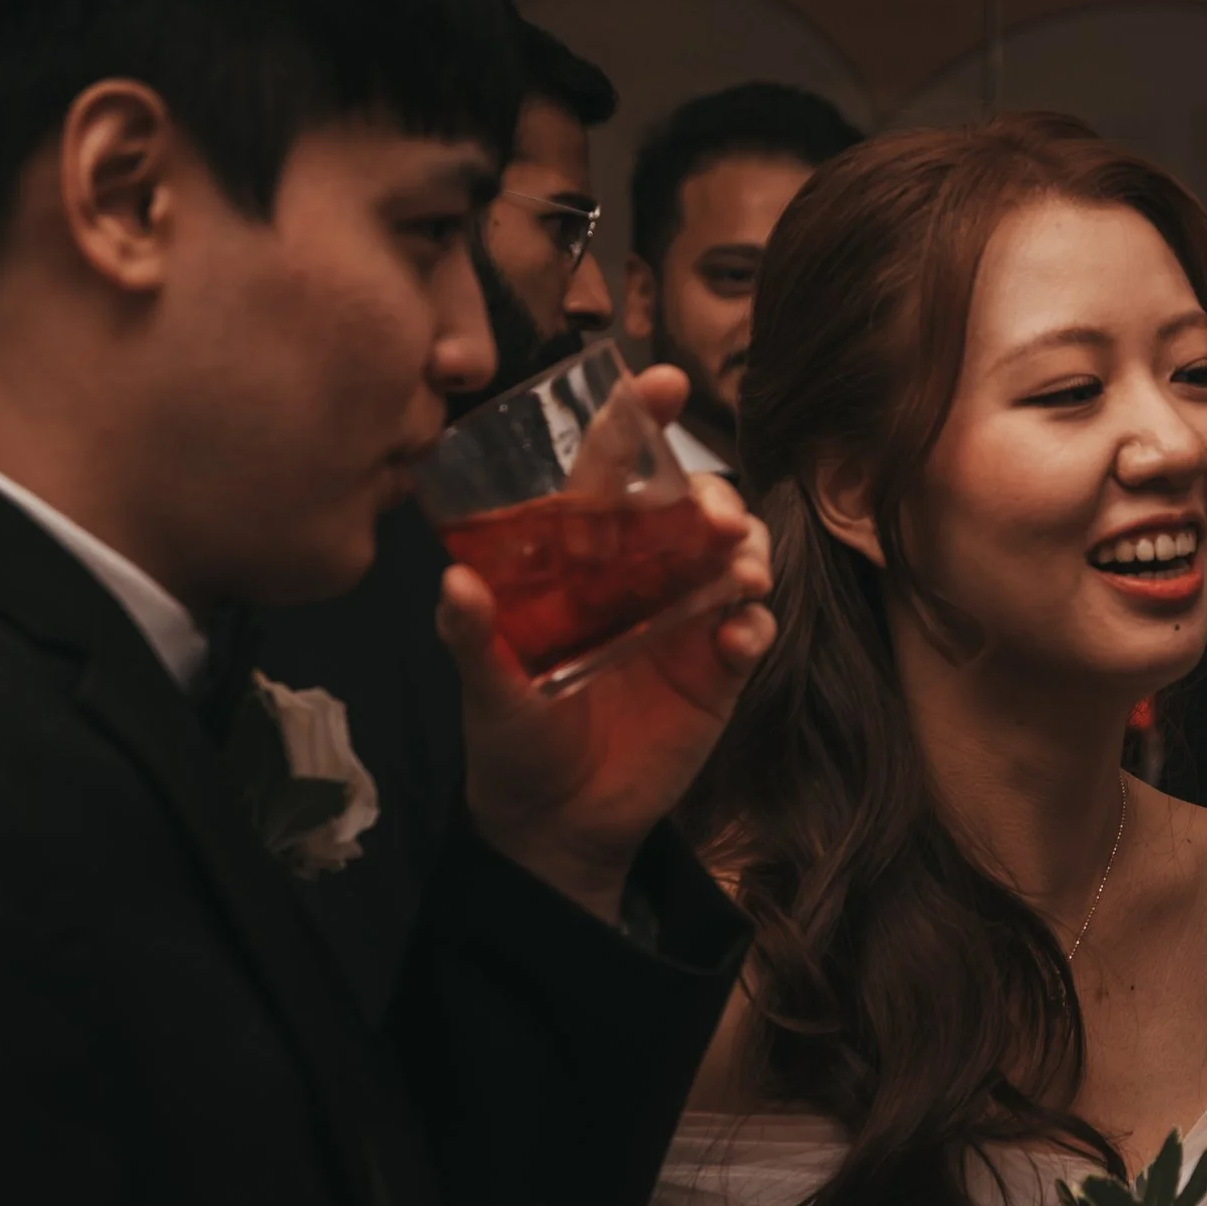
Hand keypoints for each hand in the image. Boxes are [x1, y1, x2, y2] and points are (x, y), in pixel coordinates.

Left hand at [438, 365, 775, 920]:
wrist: (555, 824)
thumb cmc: (509, 739)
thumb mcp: (483, 687)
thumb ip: (472, 638)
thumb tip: (453, 583)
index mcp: (583, 557)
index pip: (617, 469)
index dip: (642, 419)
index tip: (662, 381)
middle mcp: (642, 575)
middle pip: (691, 505)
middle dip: (712, 494)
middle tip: (709, 517)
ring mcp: (687, 620)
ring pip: (735, 557)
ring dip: (745, 551)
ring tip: (735, 572)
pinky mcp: (719, 671)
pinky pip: (752, 631)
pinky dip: (753, 625)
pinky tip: (737, 637)